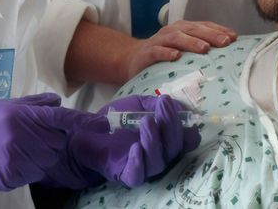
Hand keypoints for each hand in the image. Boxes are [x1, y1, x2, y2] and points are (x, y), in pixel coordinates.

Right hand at [0, 92, 101, 197]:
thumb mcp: (3, 106)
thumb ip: (33, 104)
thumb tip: (57, 101)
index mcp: (20, 116)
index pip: (61, 118)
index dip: (84, 121)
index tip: (104, 124)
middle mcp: (22, 138)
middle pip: (57, 140)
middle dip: (51, 138)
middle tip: (29, 134)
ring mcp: (17, 160)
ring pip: (48, 159)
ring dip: (41, 154)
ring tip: (16, 147)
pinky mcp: (12, 177)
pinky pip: (35, 173)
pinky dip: (29, 167)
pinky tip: (10, 159)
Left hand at [68, 95, 201, 187]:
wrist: (89, 129)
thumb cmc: (118, 118)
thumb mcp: (138, 104)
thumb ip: (155, 103)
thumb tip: (176, 103)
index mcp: (167, 140)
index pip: (188, 140)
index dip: (188, 127)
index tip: (178, 109)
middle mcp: (160, 155)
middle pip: (175, 148)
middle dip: (172, 126)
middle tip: (163, 106)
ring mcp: (144, 167)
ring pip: (158, 162)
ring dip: (154, 141)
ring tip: (146, 121)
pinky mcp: (125, 174)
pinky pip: (137, 175)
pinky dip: (139, 162)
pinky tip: (136, 147)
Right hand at [124, 20, 236, 79]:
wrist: (134, 59)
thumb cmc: (165, 54)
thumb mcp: (183, 48)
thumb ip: (201, 48)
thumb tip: (227, 54)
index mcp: (184, 28)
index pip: (204, 26)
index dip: (218, 30)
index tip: (234, 37)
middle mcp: (172, 31)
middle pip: (192, 29)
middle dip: (210, 35)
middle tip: (224, 42)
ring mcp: (159, 41)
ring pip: (176, 38)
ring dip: (191, 42)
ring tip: (204, 48)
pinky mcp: (147, 53)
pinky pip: (157, 51)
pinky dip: (166, 53)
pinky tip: (176, 56)